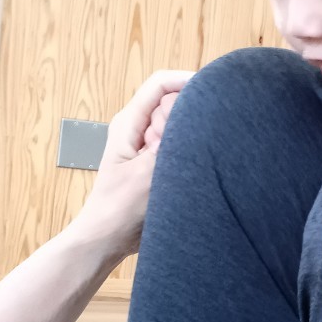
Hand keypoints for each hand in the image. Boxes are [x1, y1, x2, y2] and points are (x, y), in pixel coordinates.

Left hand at [73, 70, 193, 262]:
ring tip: (181, 167)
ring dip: (188, 140)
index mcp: (129, 122)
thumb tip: (198, 120)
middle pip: (174, 102)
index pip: (160, 83)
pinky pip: (180, 146)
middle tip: (185, 148)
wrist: (107, 241)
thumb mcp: (148, 174)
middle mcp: (138, 128)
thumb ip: (173, 144)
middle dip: (188, 118)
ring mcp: (148, 145)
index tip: (213, 93)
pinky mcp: (157, 162)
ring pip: (180, 126)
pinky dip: (188, 155)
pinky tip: (186, 174)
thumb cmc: (118, 210)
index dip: (187, 81)